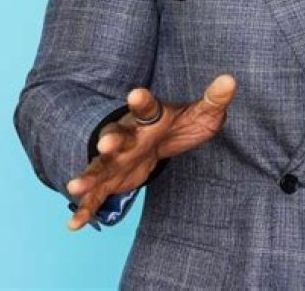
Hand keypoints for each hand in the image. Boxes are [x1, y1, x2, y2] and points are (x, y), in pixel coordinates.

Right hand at [65, 74, 236, 230]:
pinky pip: (96, 195)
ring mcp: (117, 158)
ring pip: (100, 165)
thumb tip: (230, 80)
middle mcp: (129, 135)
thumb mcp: (202, 113)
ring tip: (74, 186)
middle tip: (106, 144)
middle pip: (117, 135)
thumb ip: (214, 99)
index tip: (136, 94)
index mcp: (150, 117)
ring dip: (89, 174)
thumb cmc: (180, 124)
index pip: (147, 107)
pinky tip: (75, 224)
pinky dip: (86, 208)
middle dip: (112, 139)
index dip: (142, 101)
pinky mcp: (111, 180)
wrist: (158, 139)